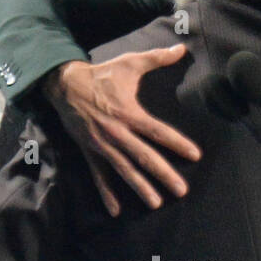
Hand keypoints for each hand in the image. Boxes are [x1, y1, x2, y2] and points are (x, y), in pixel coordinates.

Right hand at [44, 45, 199, 214]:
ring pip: (124, 170)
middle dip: (164, 174)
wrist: (65, 85)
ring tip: (156, 203)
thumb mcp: (129, 63)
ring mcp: (102, 145)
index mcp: (129, 113)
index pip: (158, 131)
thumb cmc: (102, 75)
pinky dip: (106, 194)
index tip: (195, 155)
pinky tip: (116, 211)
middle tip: (181, 190)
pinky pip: (99, 176)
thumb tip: (181, 48)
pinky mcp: (90, 152)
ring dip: (140, 188)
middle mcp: (117, 133)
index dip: (177, 143)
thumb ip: (157, 58)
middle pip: (144, 157)